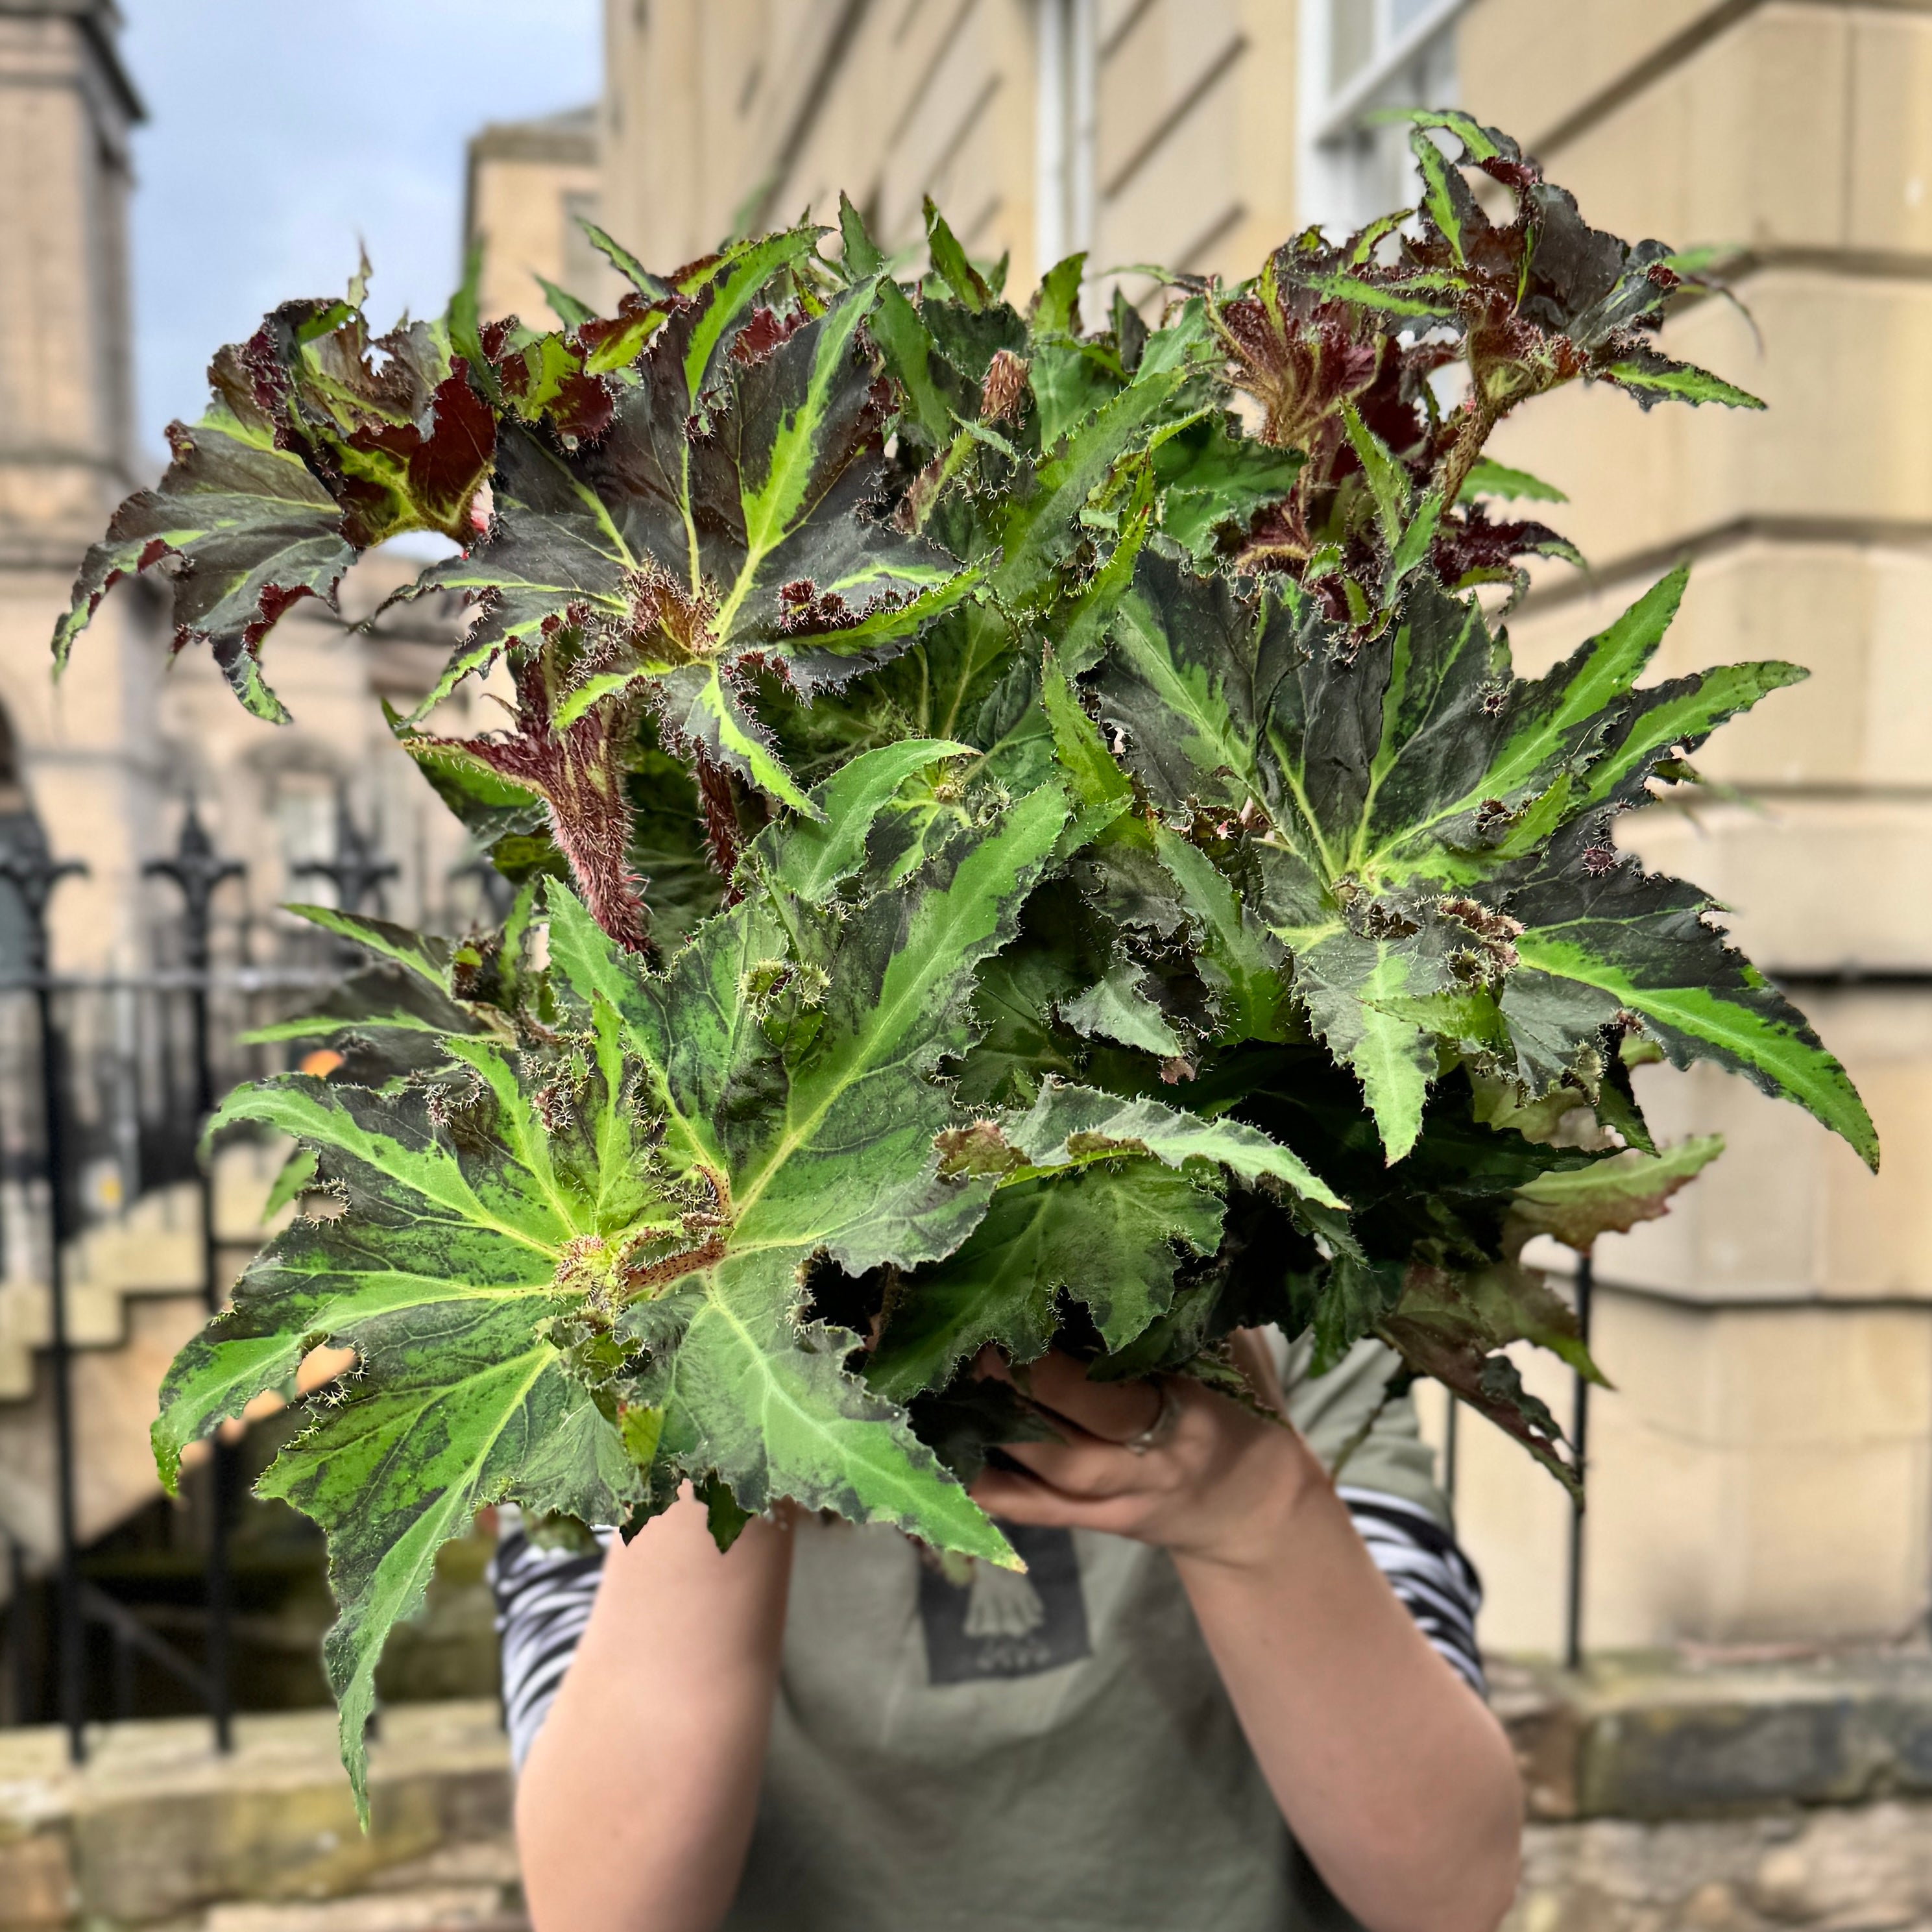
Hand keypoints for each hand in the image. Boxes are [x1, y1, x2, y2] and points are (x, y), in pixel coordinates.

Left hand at [965, 1336, 1326, 1569]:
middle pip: (1074, 1443)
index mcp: (1192, 1414)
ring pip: (1045, 1477)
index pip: (1123, 1397)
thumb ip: (1189, 1305)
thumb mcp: (1236, 1351)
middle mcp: (1150, 1463)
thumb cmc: (1242, 1405)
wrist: (1255, 1509)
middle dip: (1016, 1396)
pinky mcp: (1091, 1521)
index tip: (1018, 1315)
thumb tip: (1132, 1229)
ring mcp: (1118, 1499)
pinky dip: (984, 1486)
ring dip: (986, 1434)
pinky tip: (934, 1453)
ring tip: (932, 1386)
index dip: (1062, 1370)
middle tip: (964, 1342)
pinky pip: (1032, 1510)